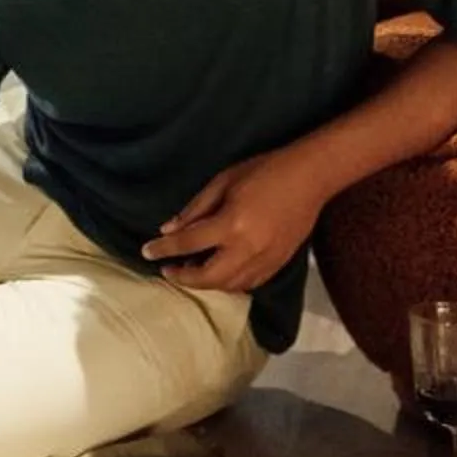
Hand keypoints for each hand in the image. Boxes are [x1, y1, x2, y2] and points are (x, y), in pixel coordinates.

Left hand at [141, 148, 327, 294]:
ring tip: (191, 270)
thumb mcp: (222, 181)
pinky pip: (249, 284)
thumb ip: (195, 209)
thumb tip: (168, 230)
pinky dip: (230, 283)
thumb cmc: (263, 171)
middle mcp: (247, 249)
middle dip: (183, 277)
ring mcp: (265, 261)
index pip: (188, 243)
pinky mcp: (278, 265)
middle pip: (208, 278)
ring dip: (206, 283)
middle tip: (168, 269)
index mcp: (231, 225)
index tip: (147, 252)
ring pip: (229, 286)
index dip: (163, 249)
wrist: (309, 178)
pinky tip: (219, 272)